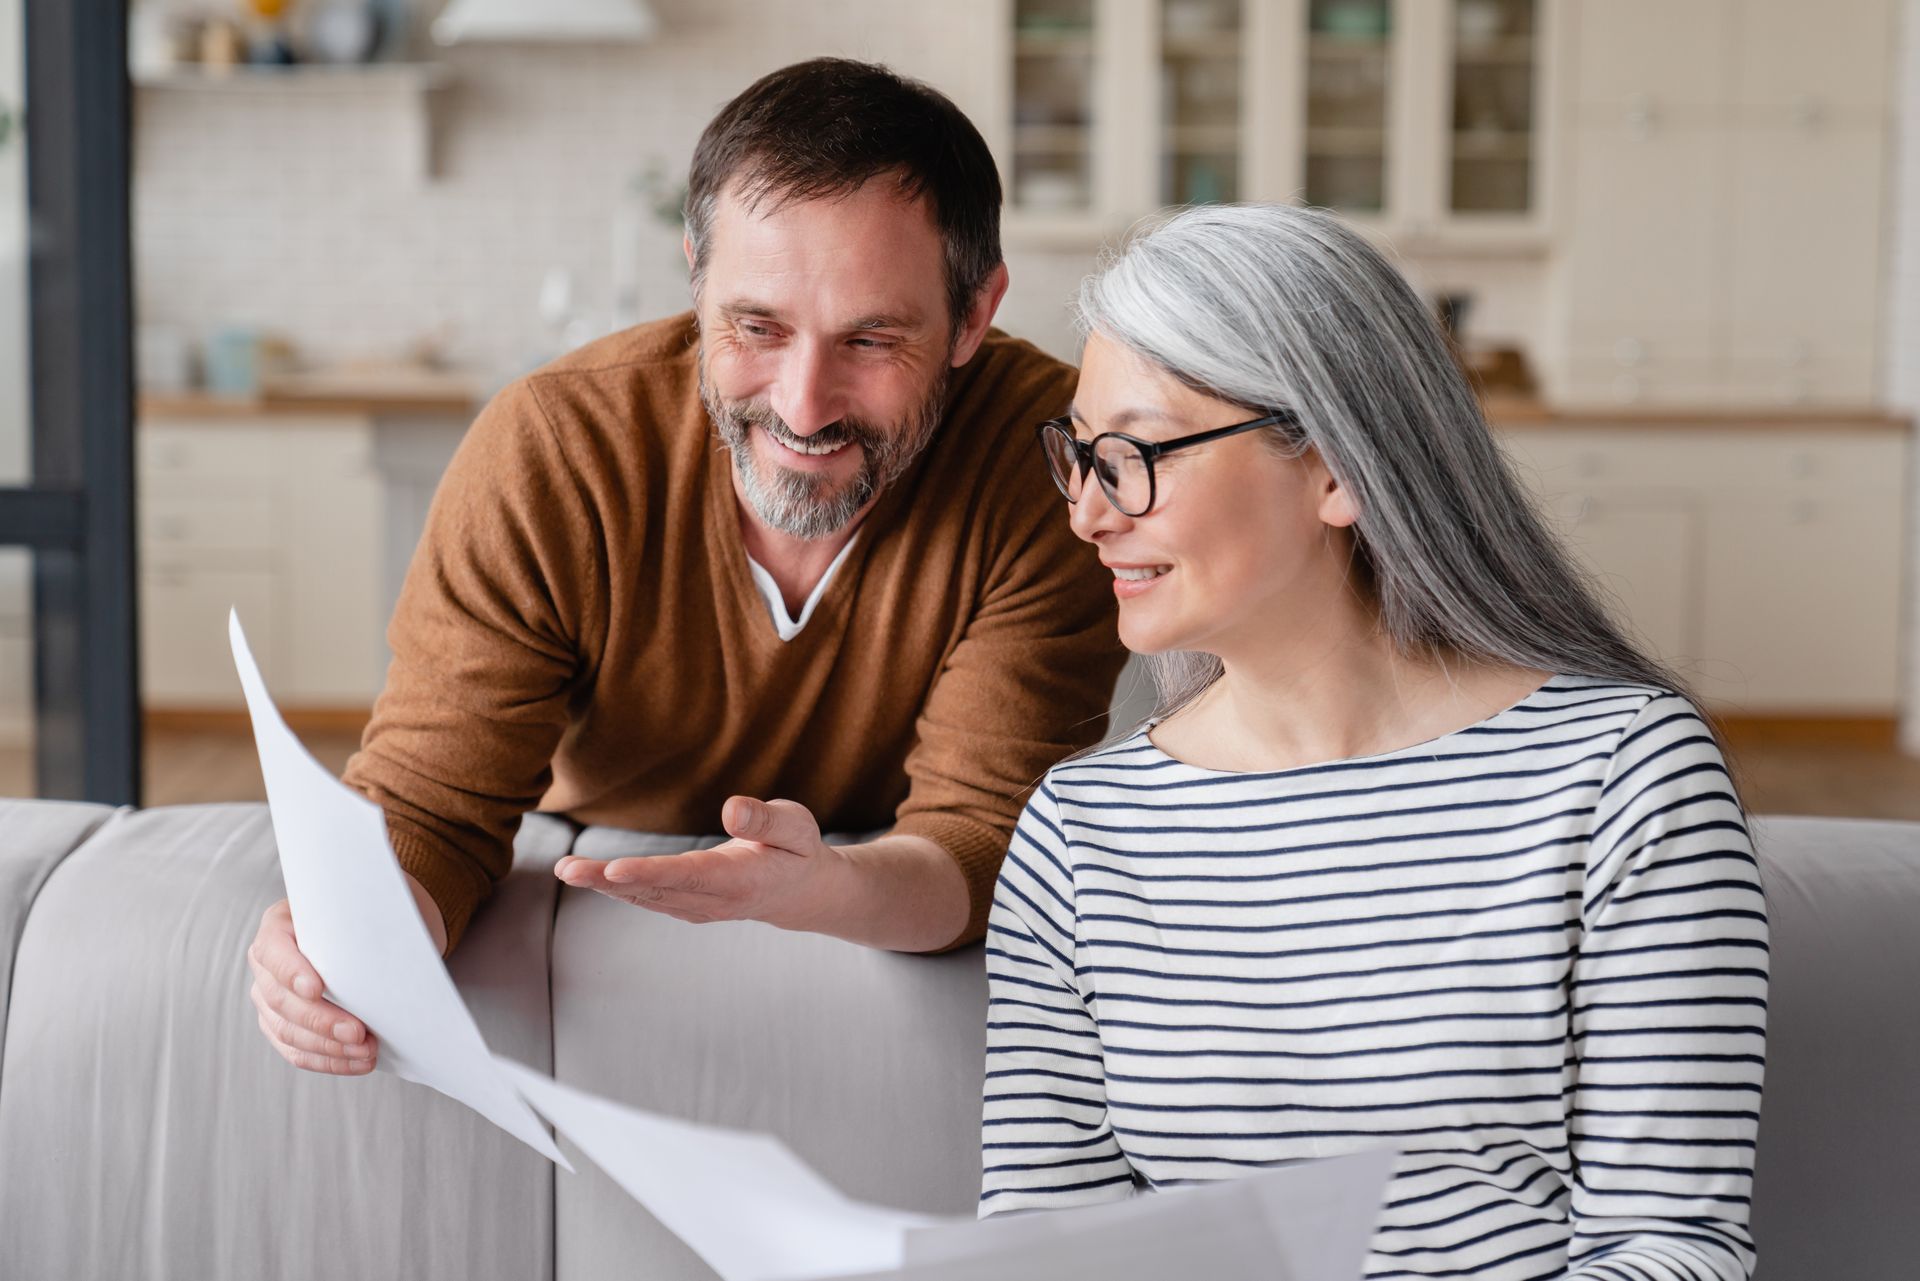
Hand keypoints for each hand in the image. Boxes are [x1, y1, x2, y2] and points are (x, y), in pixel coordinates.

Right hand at [245, 874, 446, 1074]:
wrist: (369, 928)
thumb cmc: (366, 912)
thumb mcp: (363, 903)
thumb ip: (360, 918)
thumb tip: (381, 945)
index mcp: (279, 925)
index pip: (273, 950)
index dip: (291, 972)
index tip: (316, 988)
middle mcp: (266, 963)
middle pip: (281, 999)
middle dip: (321, 1020)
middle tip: (357, 1032)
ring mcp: (269, 997)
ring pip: (288, 1031)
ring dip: (329, 1047)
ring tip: (366, 1051)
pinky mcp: (281, 1025)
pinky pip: (297, 1050)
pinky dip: (328, 1061)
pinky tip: (357, 1062)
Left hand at [553, 796, 843, 931]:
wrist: (800, 893)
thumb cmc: (797, 850)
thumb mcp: (797, 826)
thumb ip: (767, 820)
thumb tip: (731, 809)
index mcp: (741, 881)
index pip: (689, 876)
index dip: (651, 873)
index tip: (616, 868)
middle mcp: (713, 901)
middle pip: (655, 890)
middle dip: (608, 880)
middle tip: (569, 869)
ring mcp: (696, 908)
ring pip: (644, 897)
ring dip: (602, 885)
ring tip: (565, 868)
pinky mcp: (685, 905)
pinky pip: (646, 897)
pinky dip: (615, 887)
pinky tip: (586, 875)